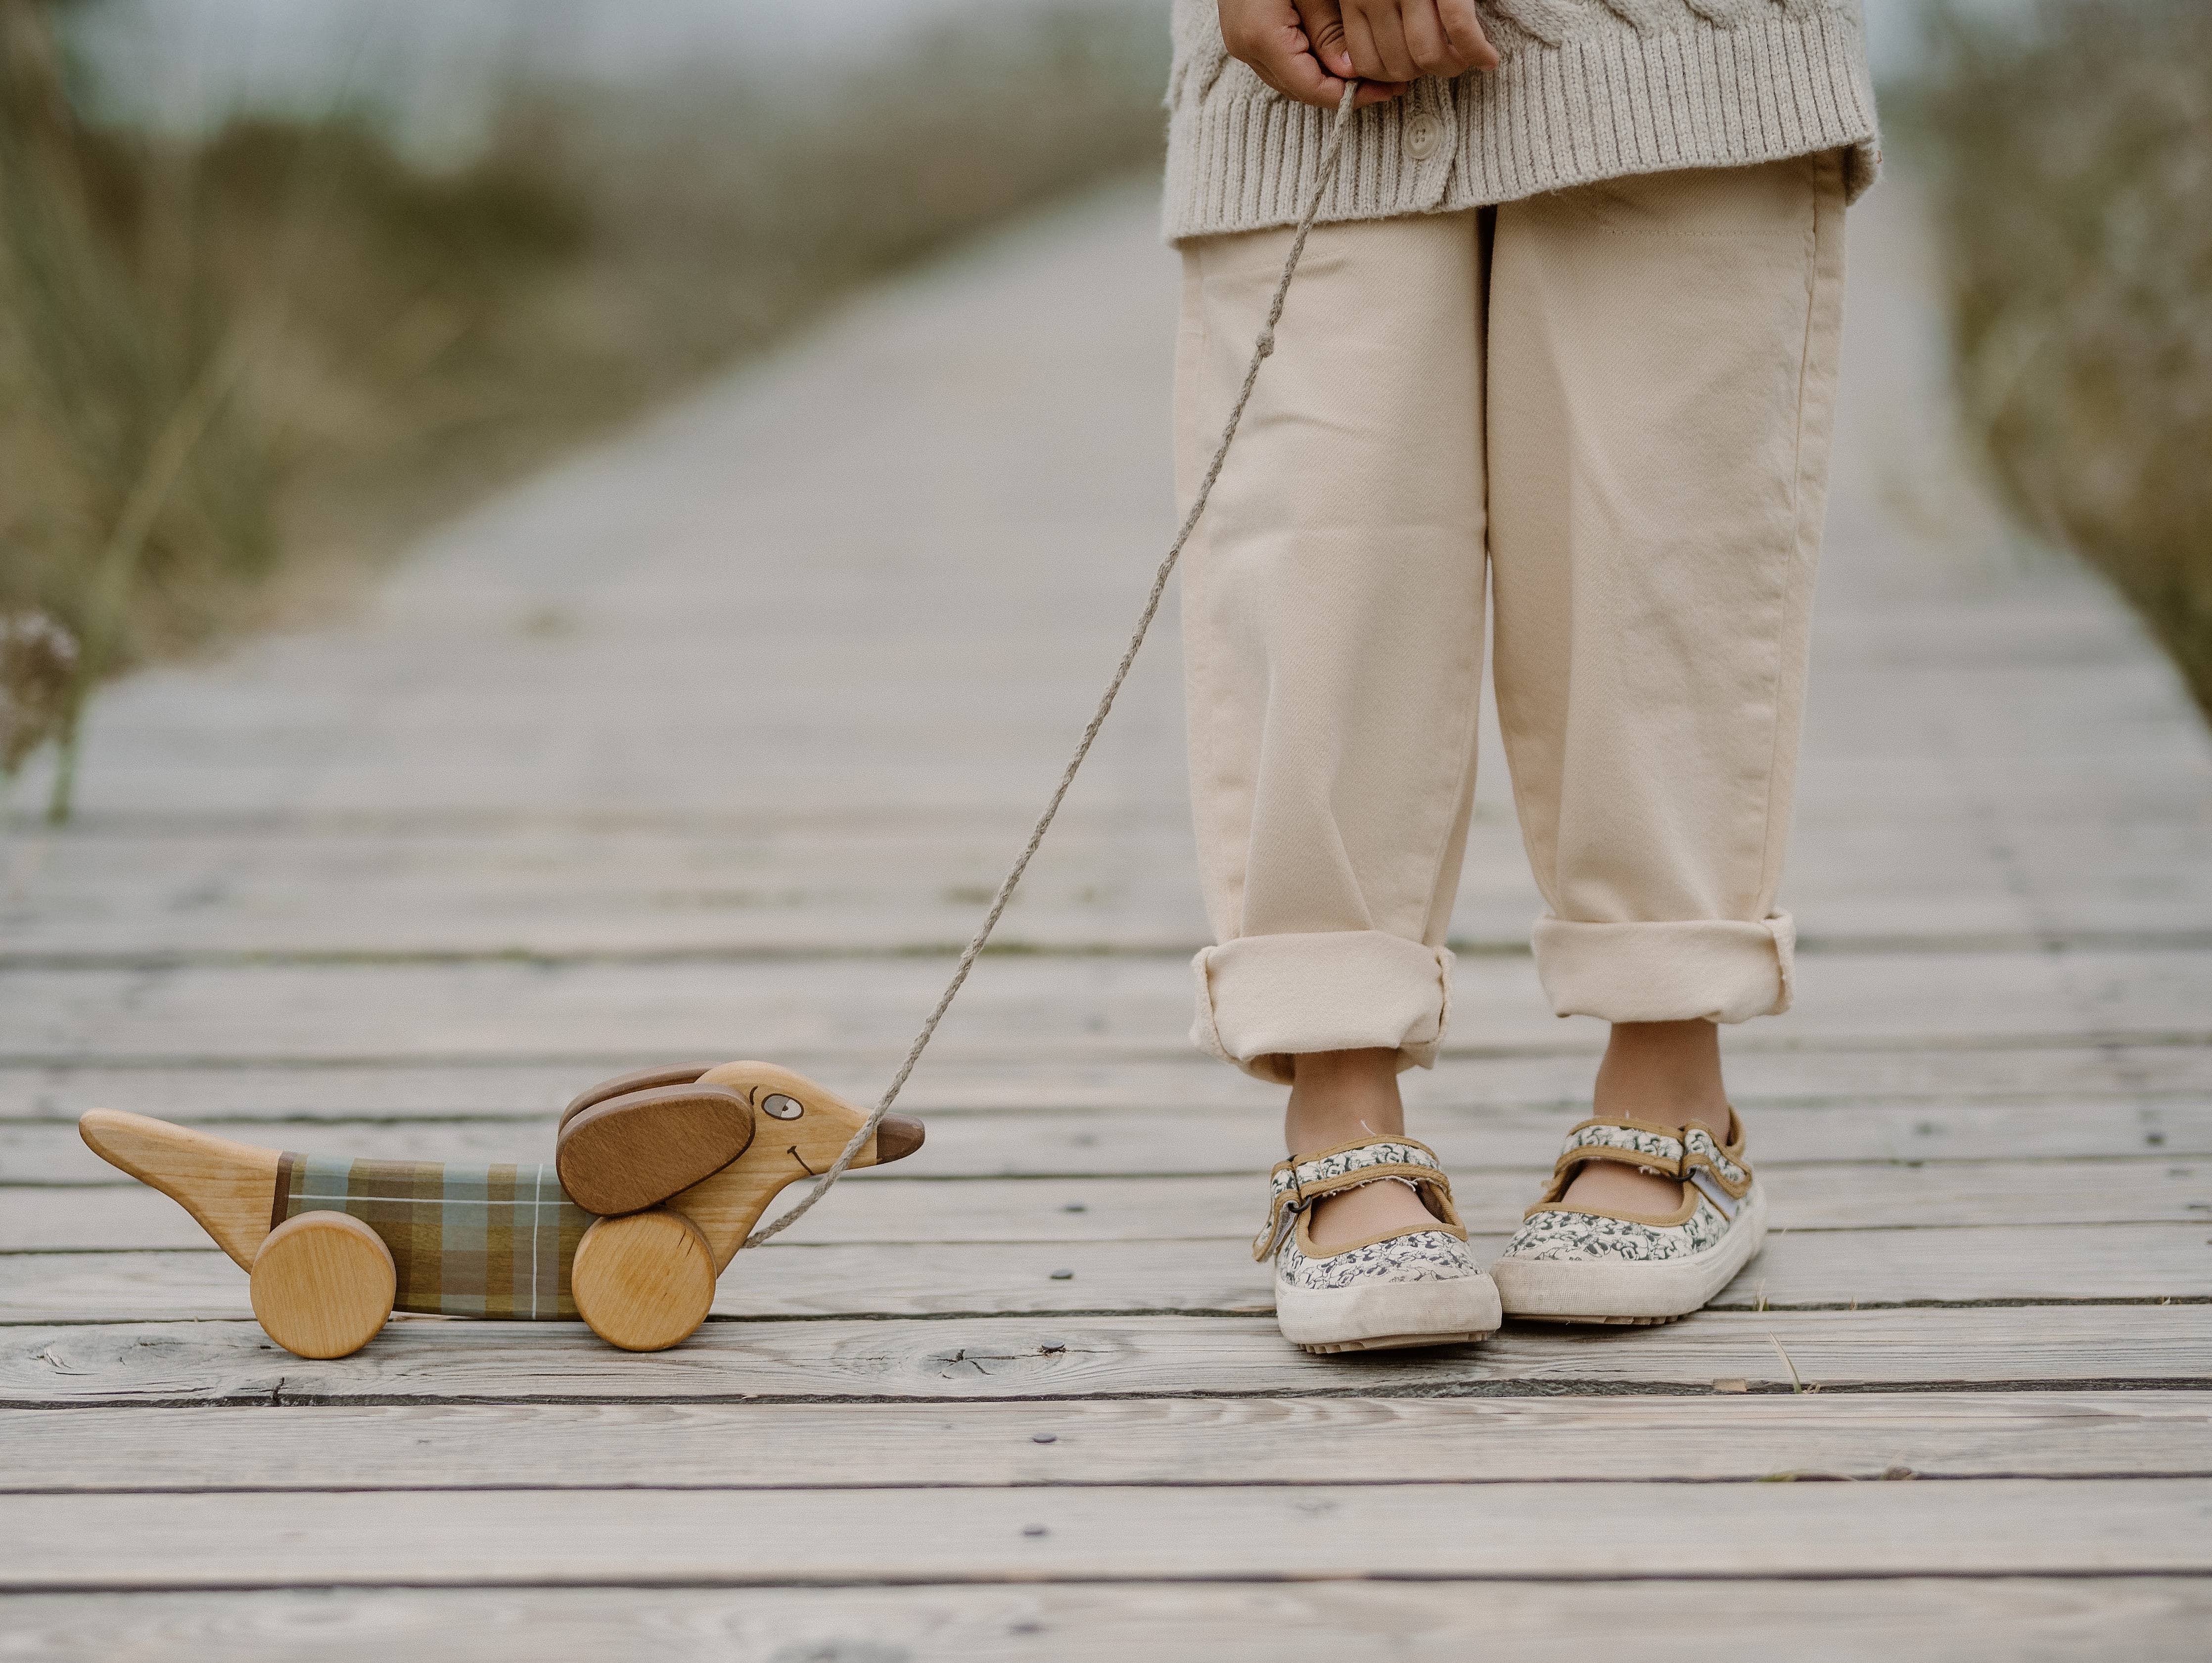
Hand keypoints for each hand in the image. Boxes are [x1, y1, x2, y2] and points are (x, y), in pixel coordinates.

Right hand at [1217, 0, 1497, 110]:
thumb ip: (1329, 29)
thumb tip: (1350, 72)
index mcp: (1262, 36)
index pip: (1312, 88)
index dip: (1352, 96)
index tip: (1386, 90)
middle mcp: (1246, 48)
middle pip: (1301, 90)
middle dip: (1345, 92)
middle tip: (1386, 85)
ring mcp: (1242, 44)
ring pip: (1292, 81)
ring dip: (1330, 81)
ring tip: (1368, 73)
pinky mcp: (1245, 36)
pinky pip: (1282, 64)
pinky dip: (1311, 66)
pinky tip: (1338, 57)